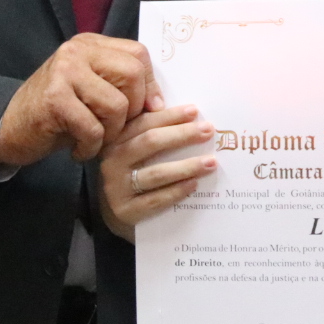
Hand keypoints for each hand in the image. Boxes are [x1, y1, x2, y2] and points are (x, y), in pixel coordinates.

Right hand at [0, 34, 158, 168]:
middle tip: (116, 127)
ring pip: (117, 105)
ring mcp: (64, 72)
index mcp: (90, 44)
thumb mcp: (90, 89)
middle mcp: (77, 51)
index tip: (148, 109)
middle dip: (133, 109)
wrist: (9, 128)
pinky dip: (90, 147)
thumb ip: (120, 84)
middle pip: (132, 75)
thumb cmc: (58, 113)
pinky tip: (78, 150)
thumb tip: (160, 102)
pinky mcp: (54, 100)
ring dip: (111, 133)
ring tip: (94, 140)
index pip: (138, 54)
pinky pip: (94, 128)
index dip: (149, 84)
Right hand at [100, 103, 218, 238]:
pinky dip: (176, 191)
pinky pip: (155, 200)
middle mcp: (113, 160)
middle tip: (208, 131)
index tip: (195, 111)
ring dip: (186, 166)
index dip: (170, 116)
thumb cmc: (136, 172)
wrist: (117, 211)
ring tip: (210, 162)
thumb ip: (155, 129)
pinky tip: (194, 184)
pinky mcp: (125, 210)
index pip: (145, 122)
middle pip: (150, 142)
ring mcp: (116, 187)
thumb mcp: (138, 149)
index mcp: (117, 139)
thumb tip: (190, 115)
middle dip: (182, 135)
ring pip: (156, 173)